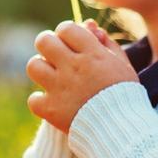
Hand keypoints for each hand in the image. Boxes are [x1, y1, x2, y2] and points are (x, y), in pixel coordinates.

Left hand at [25, 20, 139, 133]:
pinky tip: (52, 102)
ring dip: (41, 69)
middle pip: (43, 41)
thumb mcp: (121, 64)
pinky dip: (40, 101)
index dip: (65, 32)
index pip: (65, 28)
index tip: (70, 42)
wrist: (124, 131)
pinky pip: (33, 99)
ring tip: (52, 76)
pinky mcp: (52, 110)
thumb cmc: (124, 94)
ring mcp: (60, 89)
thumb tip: (89, 26)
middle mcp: (73, 68)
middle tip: (55, 54)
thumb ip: (105, 43)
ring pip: (33, 66)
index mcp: (92, 54)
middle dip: (48, 44)